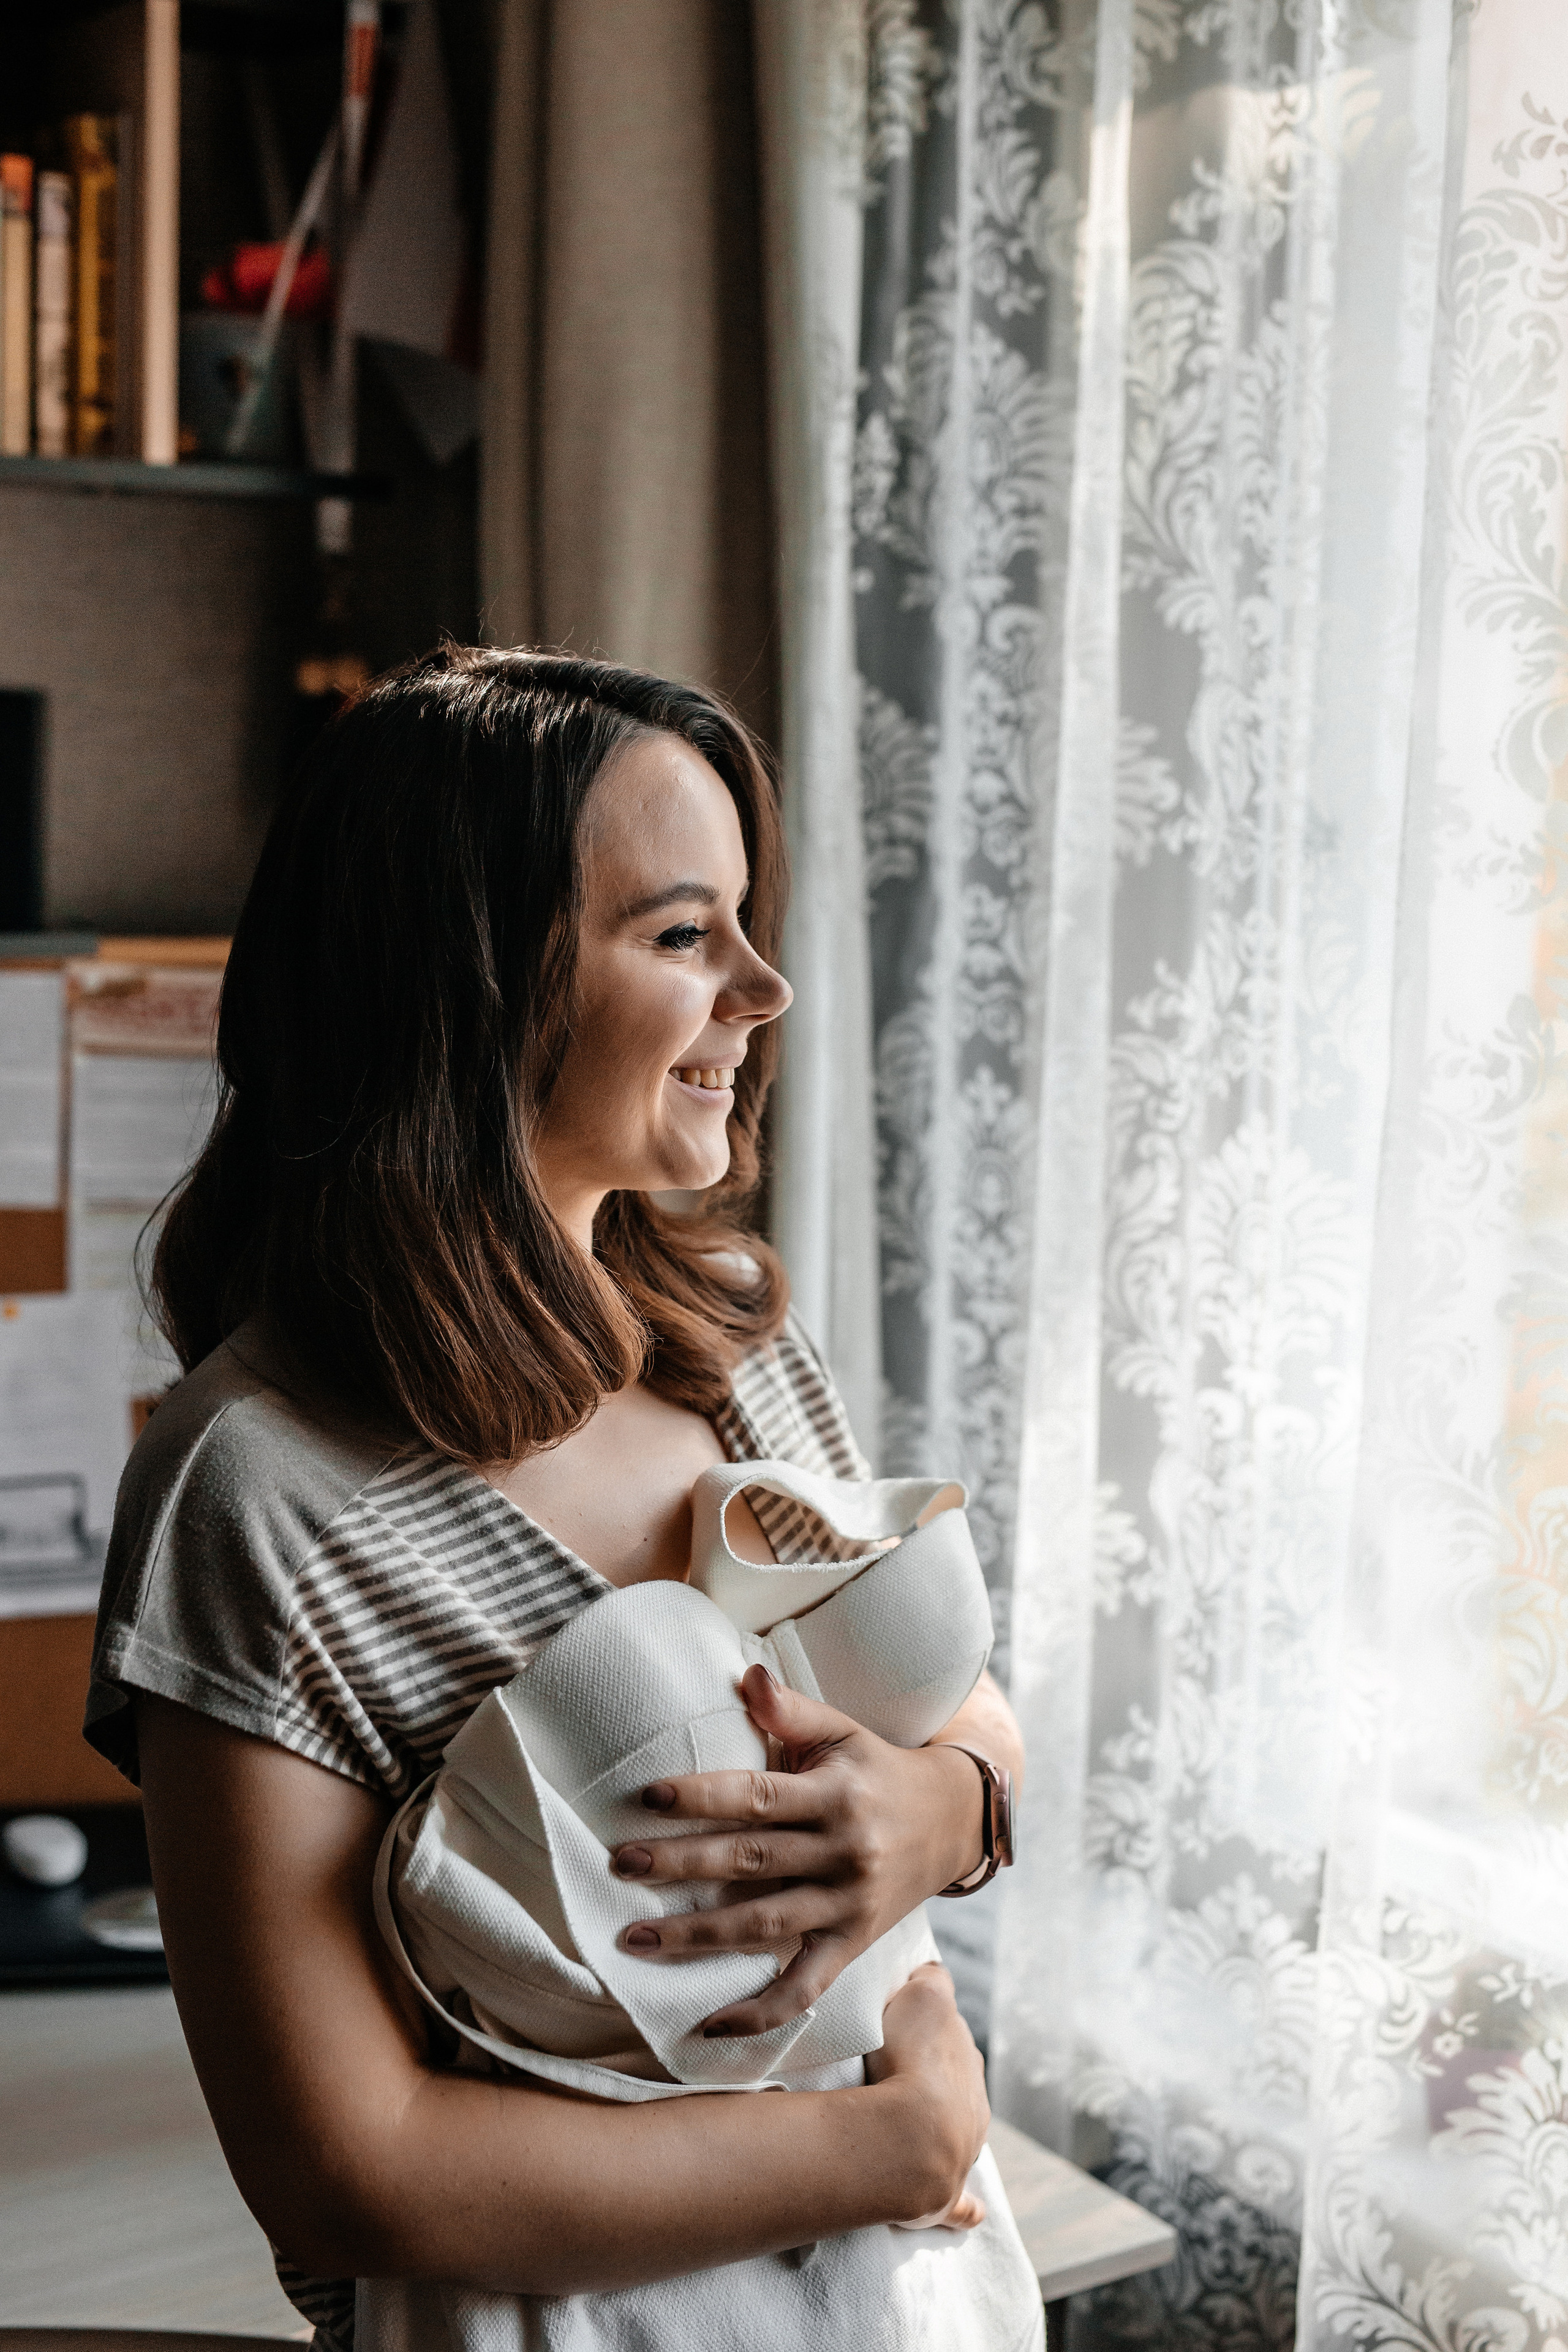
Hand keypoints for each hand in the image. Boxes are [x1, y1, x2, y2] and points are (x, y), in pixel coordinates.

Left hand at [608, 1664, 985, 2036]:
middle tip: (620, 1865)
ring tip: (633, 1938)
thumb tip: (745, 1673)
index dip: (703, 1796)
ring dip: (697, 1937)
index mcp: (834, 1793)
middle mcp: (842, 1851)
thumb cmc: (878, 1769)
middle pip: (750, 1861)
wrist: (953, 1821)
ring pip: (764, 1926)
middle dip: (681, 1865)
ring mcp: (847, 1904)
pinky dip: (760, 2013)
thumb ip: (791, 1709)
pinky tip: (710, 2025)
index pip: (758, 1795)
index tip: (647, 1796)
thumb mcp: (843, 1731)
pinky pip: (804, 1987)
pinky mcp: (852, 1945)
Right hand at [866, 1964, 989, 2230]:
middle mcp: (974, 2109)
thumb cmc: (914, 2061)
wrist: (912, 2136)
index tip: (902, 2032)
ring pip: (960, 2138)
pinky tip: (973, 2213)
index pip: (953, 2039)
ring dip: (941, 2133)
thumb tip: (935, 1977)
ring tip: (906, 2131)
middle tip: (897, 2079)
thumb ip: (934, 1980)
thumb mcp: (924, 1996)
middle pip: (957, 2090)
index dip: (928, 2032)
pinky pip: (961, 2205)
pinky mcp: (945, 2198)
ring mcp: (962, 2155)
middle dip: (935, 2083)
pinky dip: (968, 2209)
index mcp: (969, 2063)